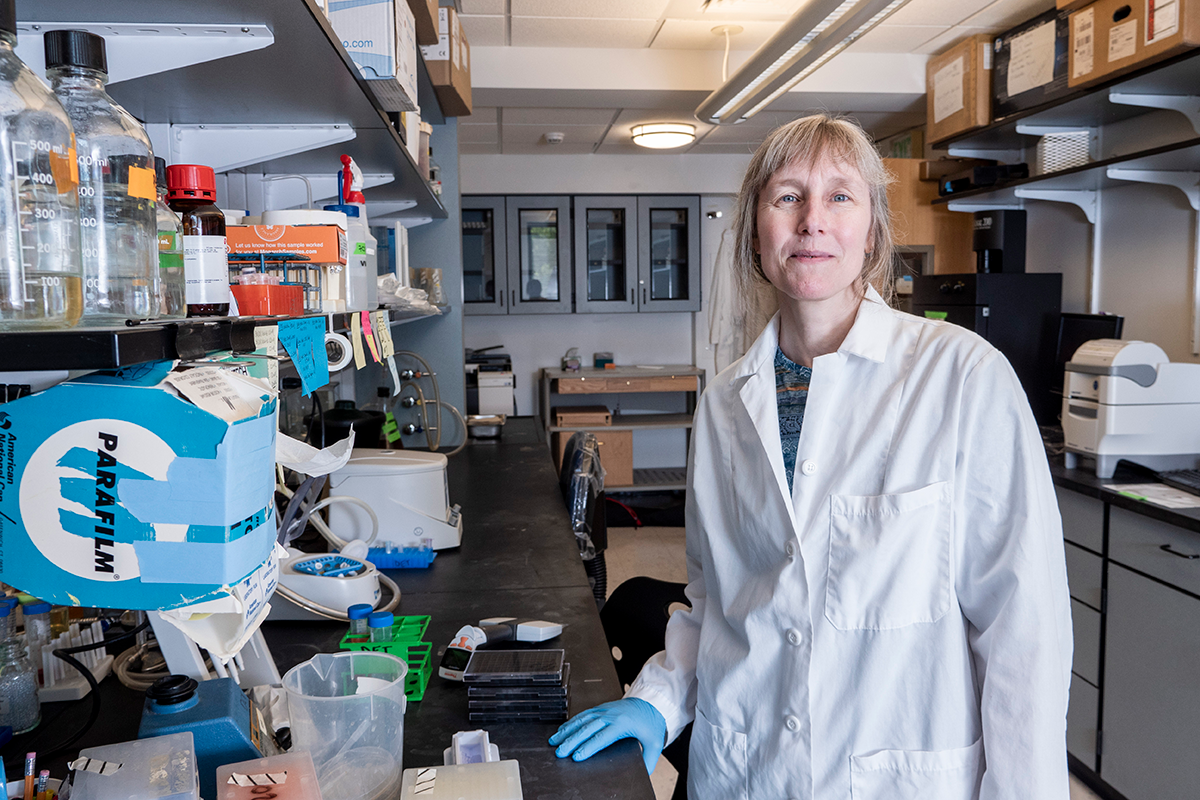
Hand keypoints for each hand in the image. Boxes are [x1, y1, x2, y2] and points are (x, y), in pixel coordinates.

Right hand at [548, 698, 666, 772]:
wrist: (651, 703)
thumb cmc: (651, 722)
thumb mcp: (655, 743)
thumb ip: (649, 760)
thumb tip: (643, 773)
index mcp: (622, 724)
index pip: (601, 738)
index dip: (588, 747)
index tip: (576, 756)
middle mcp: (610, 715)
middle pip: (587, 729)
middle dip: (571, 741)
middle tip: (560, 751)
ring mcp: (604, 710)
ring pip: (581, 720)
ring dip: (567, 730)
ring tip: (555, 740)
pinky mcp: (601, 708)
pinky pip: (583, 714)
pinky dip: (571, 722)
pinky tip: (563, 729)